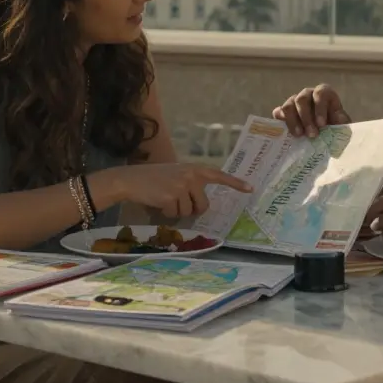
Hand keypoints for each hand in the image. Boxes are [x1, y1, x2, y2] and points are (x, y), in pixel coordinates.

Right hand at [105, 163, 252, 219]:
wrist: (131, 179)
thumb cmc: (154, 178)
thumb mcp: (177, 174)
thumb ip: (191, 183)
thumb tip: (202, 204)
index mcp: (194, 169)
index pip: (218, 175)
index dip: (235, 183)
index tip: (250, 189)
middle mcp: (191, 176)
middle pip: (203, 205)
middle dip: (192, 209)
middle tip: (176, 200)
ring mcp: (182, 186)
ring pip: (189, 212)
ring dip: (177, 210)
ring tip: (164, 197)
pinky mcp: (172, 197)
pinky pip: (176, 214)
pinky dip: (167, 212)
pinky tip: (158, 202)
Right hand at [273, 84, 351, 137]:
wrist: (324, 133)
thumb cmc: (335, 125)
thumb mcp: (341, 122)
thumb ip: (341, 120)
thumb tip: (337, 120)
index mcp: (323, 93)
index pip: (320, 93)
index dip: (320, 108)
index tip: (322, 125)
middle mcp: (307, 94)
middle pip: (302, 99)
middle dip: (306, 118)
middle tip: (312, 135)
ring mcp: (294, 102)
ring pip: (288, 106)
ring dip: (293, 121)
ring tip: (299, 135)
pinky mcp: (284, 112)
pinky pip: (278, 113)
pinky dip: (281, 122)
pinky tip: (287, 133)